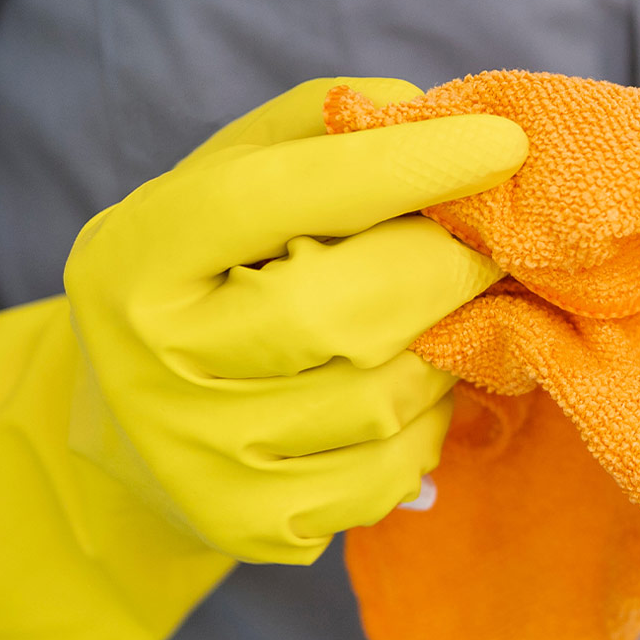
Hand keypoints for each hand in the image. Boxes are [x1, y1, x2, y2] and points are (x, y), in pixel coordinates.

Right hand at [65, 78, 528, 562]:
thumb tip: (428, 114)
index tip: (500, 142)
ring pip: (379, 396)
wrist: (139, 424)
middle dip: (440, 268)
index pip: (274, 197)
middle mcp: (151, 364)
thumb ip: (320, 133)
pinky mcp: (250, 526)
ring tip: (432, 314)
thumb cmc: (212, 272)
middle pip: (331, 311)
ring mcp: (197, 458)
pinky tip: (408, 383)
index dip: (397, 167)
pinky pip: (392, 471)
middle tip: (488, 244)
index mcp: (139, 253)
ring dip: (439, 344)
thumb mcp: (234, 179)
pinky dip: (427, 420)